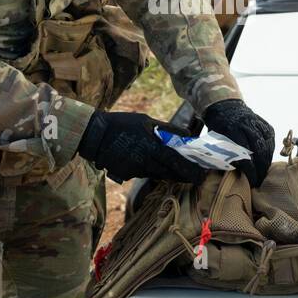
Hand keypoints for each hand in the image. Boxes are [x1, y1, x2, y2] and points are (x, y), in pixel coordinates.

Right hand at [76, 111, 206, 184]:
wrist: (96, 136)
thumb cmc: (122, 124)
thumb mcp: (146, 121)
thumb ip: (167, 129)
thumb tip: (186, 135)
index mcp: (152, 147)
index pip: (176, 162)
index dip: (190, 170)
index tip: (201, 175)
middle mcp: (146, 162)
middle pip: (171, 173)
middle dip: (185, 176)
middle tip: (196, 176)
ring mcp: (136, 170)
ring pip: (160, 175)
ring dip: (172, 174)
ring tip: (182, 171)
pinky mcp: (129, 174)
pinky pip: (147, 174)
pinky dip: (156, 171)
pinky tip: (158, 166)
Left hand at [203, 99, 274, 187]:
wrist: (226, 106)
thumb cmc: (218, 127)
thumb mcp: (216, 140)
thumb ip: (223, 154)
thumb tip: (230, 175)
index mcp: (232, 130)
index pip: (245, 155)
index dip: (250, 170)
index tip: (251, 182)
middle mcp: (247, 126)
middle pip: (259, 152)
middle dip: (260, 169)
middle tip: (259, 181)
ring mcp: (258, 124)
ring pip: (267, 146)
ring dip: (266, 162)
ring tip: (263, 174)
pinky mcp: (265, 124)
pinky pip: (271, 140)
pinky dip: (270, 151)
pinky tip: (267, 161)